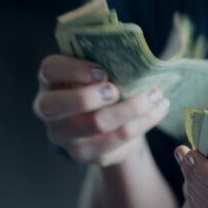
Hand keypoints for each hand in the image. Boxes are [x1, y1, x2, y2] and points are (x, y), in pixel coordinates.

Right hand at [33, 54, 169, 165]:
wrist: (109, 126)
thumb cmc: (103, 87)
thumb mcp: (98, 72)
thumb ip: (105, 61)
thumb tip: (134, 53)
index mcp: (50, 80)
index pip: (50, 69)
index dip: (74, 69)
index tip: (103, 71)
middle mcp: (49, 110)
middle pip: (56, 106)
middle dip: (90, 97)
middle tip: (117, 90)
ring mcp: (64, 136)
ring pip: (95, 124)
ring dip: (131, 108)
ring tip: (156, 95)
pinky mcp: (86, 154)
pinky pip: (117, 139)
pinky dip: (143, 122)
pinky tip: (159, 109)